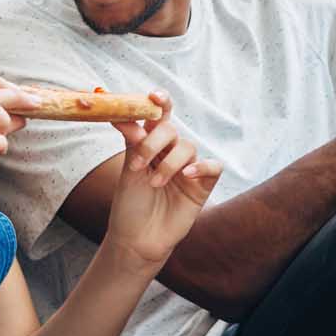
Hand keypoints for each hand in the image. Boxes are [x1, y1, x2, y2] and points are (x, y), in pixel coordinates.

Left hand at [104, 94, 222, 269]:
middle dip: (155, 141)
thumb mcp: (128, 169)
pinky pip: (213, 166)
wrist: (137, 239)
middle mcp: (171, 152)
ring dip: (169, 163)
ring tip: (154, 183)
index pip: (159, 115)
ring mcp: (188, 168)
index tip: (153, 96)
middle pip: (171, 129)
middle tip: (139, 162)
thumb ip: (132, 141)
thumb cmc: (130, 204)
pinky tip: (186, 176)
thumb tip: (122, 114)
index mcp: (151, 144)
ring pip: (188, 147)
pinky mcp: (202, 186)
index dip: (160, 101)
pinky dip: (201, 167)